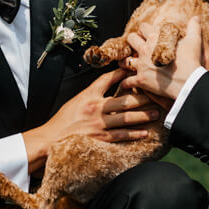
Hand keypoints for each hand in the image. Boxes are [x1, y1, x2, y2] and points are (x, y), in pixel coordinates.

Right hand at [24, 68, 159, 171]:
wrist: (52, 138)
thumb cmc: (65, 119)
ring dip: (143, 115)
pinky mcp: (100, 138)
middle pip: (124, 100)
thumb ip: (93, 91)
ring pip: (126, 118)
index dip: (122, 73)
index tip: (135, 70)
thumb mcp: (77, 99)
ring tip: (155, 113)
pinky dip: (134, 134)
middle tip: (155, 95)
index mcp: (89, 95)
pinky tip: (145, 132)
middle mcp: (96, 108)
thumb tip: (110, 81)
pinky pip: (121, 135)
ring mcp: (99, 124)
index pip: (108, 80)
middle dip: (142, 97)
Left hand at [121, 17, 208, 101]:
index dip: (144, 29)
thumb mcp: (194, 40)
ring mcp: (141, 65)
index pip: (143, 26)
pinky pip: (127, 81)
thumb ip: (193, 27)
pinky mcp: (141, 80)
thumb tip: (196, 18)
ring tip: (127, 63)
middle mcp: (145, 50)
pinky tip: (126, 83)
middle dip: (133, 41)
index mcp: (156, 38)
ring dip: (125, 61)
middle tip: (136, 45)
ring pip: (125, 60)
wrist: (189, 82)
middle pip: (131, 39)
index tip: (146, 33)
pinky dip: (126, 83)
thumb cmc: (191, 60)